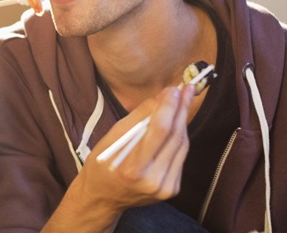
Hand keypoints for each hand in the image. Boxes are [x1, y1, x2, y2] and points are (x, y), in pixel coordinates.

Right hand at [45, 85, 193, 232]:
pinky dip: (179, 137)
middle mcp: (153, 180)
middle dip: (181, 109)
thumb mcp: (111, 138)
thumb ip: (138, 118)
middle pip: (175, 137)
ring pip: (182, 145)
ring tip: (183, 101)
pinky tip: (176, 124)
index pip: (159, 131)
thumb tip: (161, 97)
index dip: (169, 107)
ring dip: (183, 121)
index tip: (174, 88)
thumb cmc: (101, 165)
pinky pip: (180, 156)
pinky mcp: (173, 189)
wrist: (102, 198)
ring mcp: (166, 187)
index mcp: (133, 168)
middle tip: (186, 89)